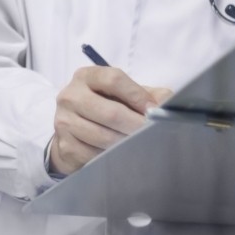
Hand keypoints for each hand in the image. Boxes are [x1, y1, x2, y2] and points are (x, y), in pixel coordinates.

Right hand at [49, 67, 172, 175]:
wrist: (74, 129)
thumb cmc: (107, 107)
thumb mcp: (126, 95)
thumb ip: (149, 95)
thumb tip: (170, 105)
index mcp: (86, 76)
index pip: (113, 79)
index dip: (138, 95)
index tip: (154, 111)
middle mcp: (70, 96)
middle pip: (110, 112)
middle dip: (137, 126)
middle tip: (154, 135)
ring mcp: (64, 121)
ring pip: (104, 137)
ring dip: (127, 145)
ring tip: (142, 147)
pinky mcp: (64, 146)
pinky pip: (94, 155)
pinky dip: (112, 158)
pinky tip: (122, 156)